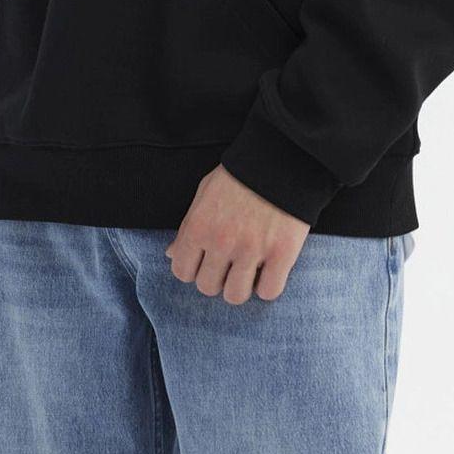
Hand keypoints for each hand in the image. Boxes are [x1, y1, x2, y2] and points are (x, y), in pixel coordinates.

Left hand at [164, 164, 310, 304]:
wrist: (281, 158)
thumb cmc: (239, 174)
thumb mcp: (205, 192)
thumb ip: (188, 226)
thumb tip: (172, 254)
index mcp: (199, 226)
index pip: (182, 271)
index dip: (193, 269)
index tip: (205, 262)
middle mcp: (222, 242)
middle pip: (207, 287)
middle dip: (216, 278)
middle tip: (229, 264)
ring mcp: (252, 250)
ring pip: (235, 296)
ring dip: (241, 286)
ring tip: (249, 271)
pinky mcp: (282, 254)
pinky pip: (269, 292)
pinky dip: (268, 286)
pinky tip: (269, 271)